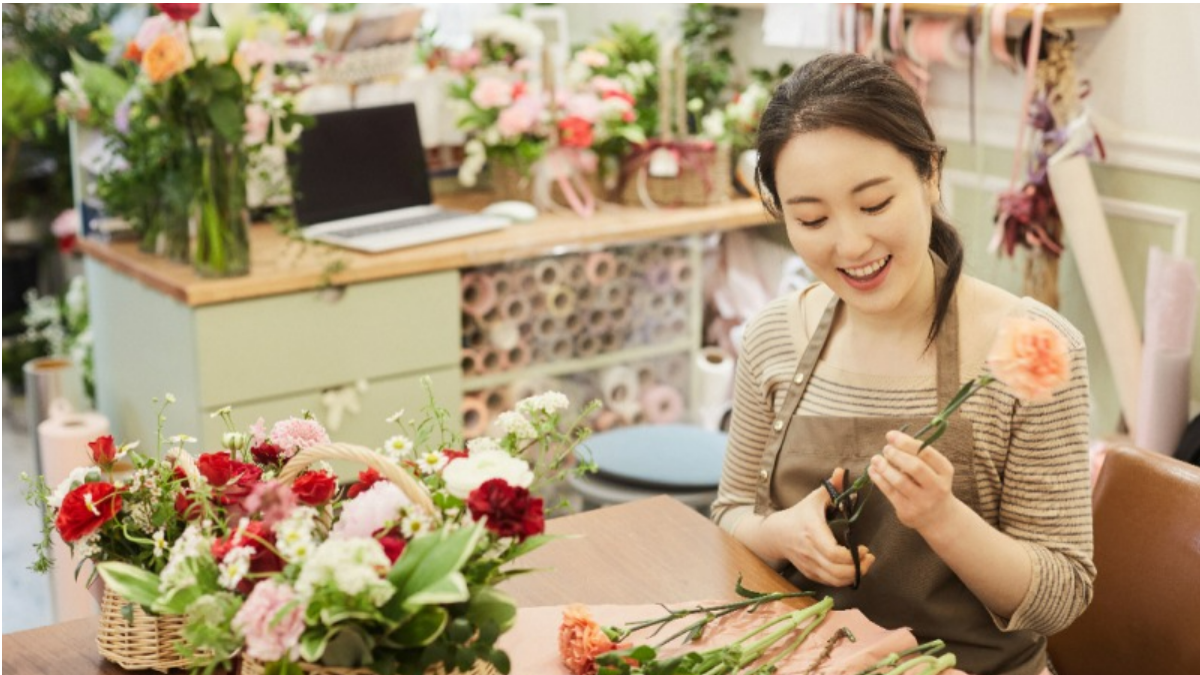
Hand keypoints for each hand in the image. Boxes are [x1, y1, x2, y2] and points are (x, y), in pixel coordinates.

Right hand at [767, 468, 874, 586]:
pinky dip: (843, 580)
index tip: (864, 548)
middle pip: (837, 570)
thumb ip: (831, 487)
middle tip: (870, 559)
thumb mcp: (815, 498)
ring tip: (864, 565)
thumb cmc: (800, 514)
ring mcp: (809, 564)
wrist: (776, 534)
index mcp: (812, 531)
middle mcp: (810, 551)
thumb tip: (842, 471)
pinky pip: (829, 582)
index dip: (852, 556)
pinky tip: (852, 570)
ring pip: (834, 580)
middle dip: (858, 568)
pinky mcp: (809, 573)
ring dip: (853, 576)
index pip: (833, 552)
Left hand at [868, 430, 955, 531]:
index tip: (891, 435)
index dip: (906, 442)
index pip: (926, 453)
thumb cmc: (931, 484)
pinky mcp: (908, 511)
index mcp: (945, 471)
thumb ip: (918, 455)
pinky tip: (872, 470)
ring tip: (875, 458)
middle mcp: (937, 487)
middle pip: (915, 467)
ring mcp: (923, 501)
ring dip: (884, 467)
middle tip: (886, 449)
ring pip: (900, 481)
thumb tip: (892, 439)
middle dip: (896, 455)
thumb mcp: (934, 470)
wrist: (939, 517)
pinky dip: (878, 479)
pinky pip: (890, 492)